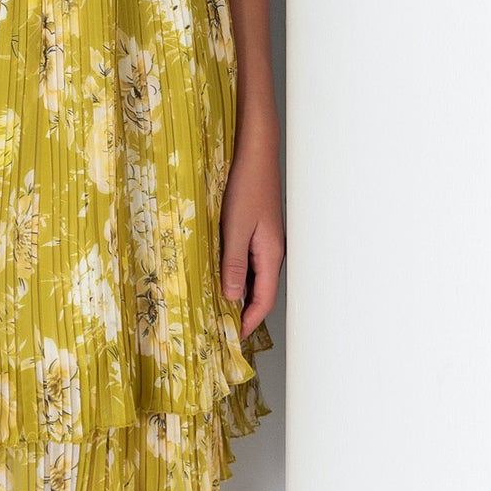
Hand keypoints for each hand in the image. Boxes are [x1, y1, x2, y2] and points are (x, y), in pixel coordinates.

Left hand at [220, 113, 283, 336]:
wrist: (255, 153)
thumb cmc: (246, 186)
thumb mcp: (234, 227)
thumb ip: (234, 263)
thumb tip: (232, 297)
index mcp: (271, 254)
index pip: (264, 300)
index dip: (249, 321)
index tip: (234, 337)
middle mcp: (273, 251)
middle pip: (261, 292)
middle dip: (244, 313)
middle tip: (222, 327)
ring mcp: (267, 241)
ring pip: (255, 278)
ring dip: (240, 294)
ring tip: (218, 307)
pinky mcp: (258, 231)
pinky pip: (250, 262)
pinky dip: (238, 275)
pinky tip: (221, 275)